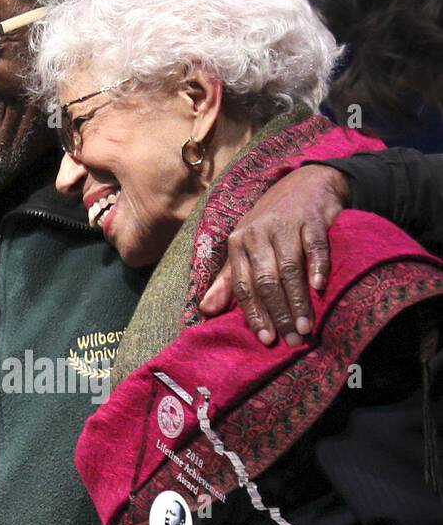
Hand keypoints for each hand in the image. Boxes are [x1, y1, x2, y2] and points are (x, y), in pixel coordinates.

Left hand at [199, 164, 349, 345]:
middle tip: (292, 340)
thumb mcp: (244, 246)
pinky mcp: (311, 218)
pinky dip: (317, 266)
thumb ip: (228, 280)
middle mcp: (258, 233)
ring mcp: (285, 224)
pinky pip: (314, 246)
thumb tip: (205, 310)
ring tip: (305, 327)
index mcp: (238, 243)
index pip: (243, 286)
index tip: (266, 339)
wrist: (305, 183)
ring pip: (288, 268)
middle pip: (266, 281)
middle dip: (279, 313)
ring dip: (298, 300)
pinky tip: (319, 287)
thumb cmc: (271, 223)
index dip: (255, 314)